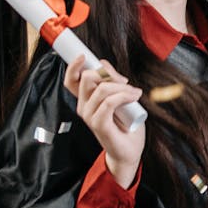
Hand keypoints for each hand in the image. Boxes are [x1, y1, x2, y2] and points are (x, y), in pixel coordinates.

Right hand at [64, 56, 144, 188]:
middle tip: (125, 82)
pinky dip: (123, 95)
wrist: (129, 150)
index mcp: (86, 99)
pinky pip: (109, 102)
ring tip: (135, 93)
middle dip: (108, 74)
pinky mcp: (98, 125)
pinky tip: (134, 97)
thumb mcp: (120, 95)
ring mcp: (89, 116)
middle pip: (87, 78)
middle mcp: (84, 107)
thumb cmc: (125, 124)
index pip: (71, 80)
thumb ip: (111, 80)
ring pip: (101, 89)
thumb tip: (103, 64)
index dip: (74, 66)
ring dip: (122, 87)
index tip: (84, 56)